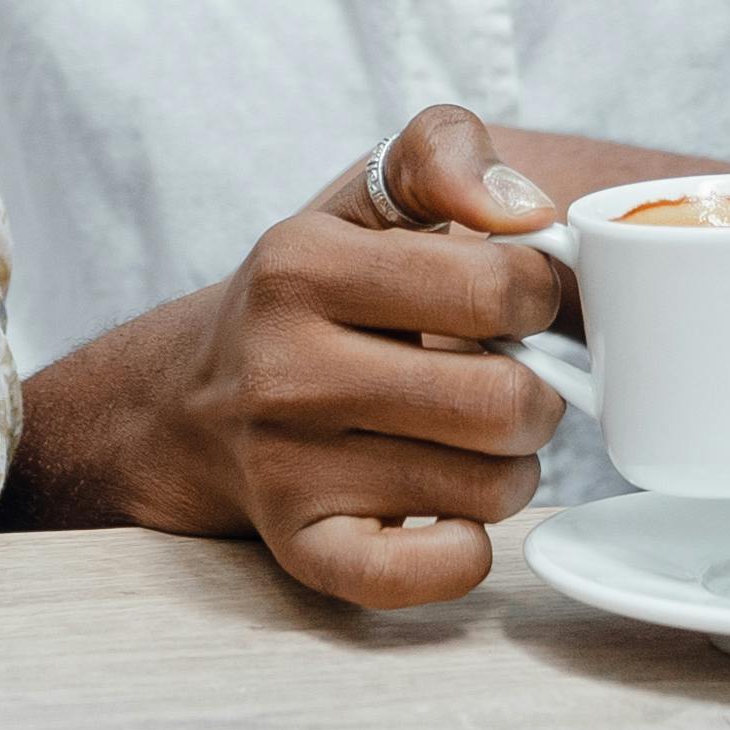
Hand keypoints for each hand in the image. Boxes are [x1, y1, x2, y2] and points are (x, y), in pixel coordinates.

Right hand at [12, 106, 568, 610]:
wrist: (190, 402)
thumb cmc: (309, 292)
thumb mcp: (359, 196)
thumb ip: (444, 153)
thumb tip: (526, 210)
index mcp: (302, 264)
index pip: (498, 285)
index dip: (539, 293)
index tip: (516, 299)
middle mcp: (282, 369)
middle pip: (504, 400)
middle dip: (537, 390)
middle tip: (508, 377)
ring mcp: (285, 468)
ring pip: (487, 487)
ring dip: (511, 466)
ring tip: (476, 438)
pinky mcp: (300, 549)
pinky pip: (422, 575)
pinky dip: (465, 552)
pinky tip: (454, 512)